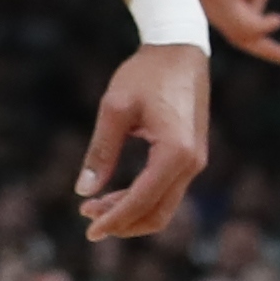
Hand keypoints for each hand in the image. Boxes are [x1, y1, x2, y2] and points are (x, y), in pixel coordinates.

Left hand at [78, 41, 208, 237]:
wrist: (179, 50)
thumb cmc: (146, 74)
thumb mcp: (115, 108)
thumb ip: (101, 152)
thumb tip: (83, 191)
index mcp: (175, 152)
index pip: (142, 201)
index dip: (114, 219)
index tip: (88, 230)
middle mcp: (192, 162)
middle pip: (158, 213)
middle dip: (123, 222)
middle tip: (88, 219)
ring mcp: (195, 160)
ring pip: (164, 205)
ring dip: (131, 212)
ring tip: (95, 206)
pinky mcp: (191, 155)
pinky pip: (168, 189)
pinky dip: (142, 198)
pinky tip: (116, 192)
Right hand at [198, 0, 279, 65]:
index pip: (237, 21)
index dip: (259, 26)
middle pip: (235, 33)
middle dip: (263, 46)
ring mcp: (209, 1)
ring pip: (237, 33)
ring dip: (262, 32)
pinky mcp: (216, 3)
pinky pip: (236, 26)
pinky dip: (256, 29)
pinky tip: (274, 22)